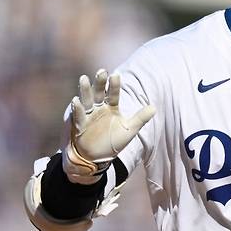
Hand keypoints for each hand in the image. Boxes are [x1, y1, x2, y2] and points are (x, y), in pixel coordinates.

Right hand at [63, 69, 155, 184]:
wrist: (97, 159)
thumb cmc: (113, 142)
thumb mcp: (129, 130)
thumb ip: (140, 118)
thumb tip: (154, 107)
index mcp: (111, 108)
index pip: (113, 94)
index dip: (114, 85)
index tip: (115, 75)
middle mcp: (99, 109)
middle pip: (99, 93)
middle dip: (99, 83)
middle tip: (101, 71)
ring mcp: (88, 116)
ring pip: (87, 100)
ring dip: (85, 90)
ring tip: (84, 78)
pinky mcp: (80, 126)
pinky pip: (78, 116)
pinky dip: (77, 109)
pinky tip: (75, 100)